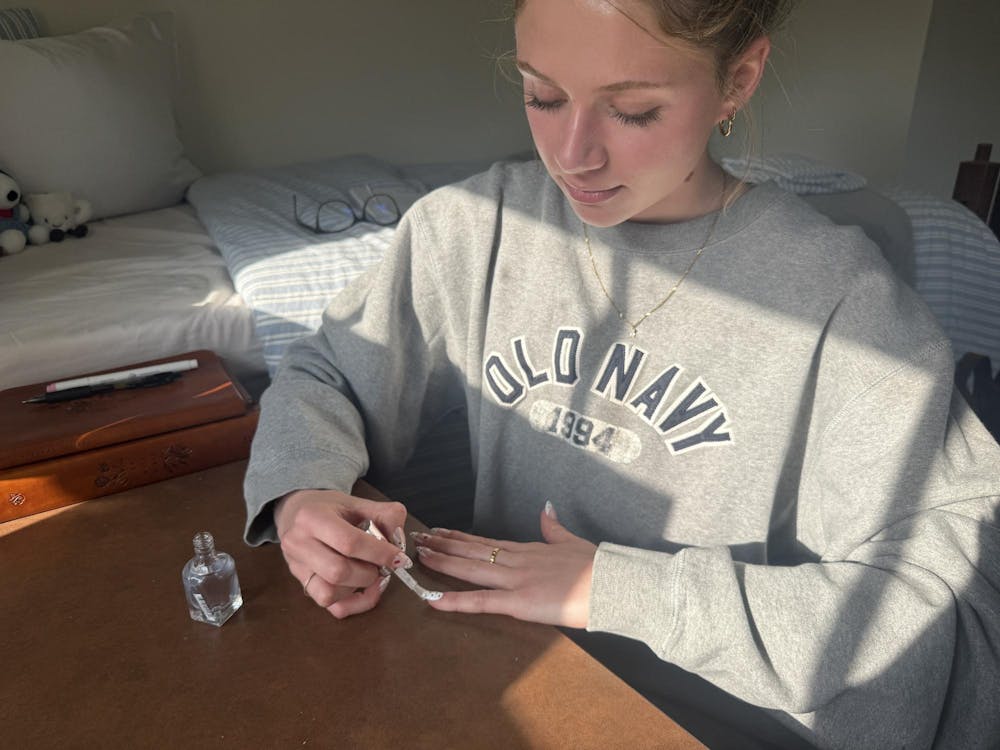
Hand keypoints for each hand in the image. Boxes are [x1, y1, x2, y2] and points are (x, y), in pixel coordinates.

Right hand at [274, 488, 409, 618]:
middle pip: (338, 572)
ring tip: (368, 572)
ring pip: (330, 593)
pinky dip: (354, 602)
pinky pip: (331, 606)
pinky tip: (363, 588)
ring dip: (359, 587)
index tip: (399, 557)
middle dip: (369, 573)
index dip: (379, 553)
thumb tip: (398, 541)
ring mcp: (297, 568)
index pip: (349, 542)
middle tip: (381, 565)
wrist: (296, 514)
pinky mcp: (303, 585)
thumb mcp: (357, 502)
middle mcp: (298, 544)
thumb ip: (384, 515)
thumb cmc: (330, 509)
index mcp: (311, 517)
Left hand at [413, 503, 596, 627]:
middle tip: (417, 539)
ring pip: (471, 569)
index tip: (440, 531)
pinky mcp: (519, 602)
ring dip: (443, 562)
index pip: (486, 542)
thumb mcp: (572, 542)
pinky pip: (481, 602)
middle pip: (472, 551)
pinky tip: (434, 600)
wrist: (613, 583)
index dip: (461, 537)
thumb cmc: (598, 567)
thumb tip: (546, 509)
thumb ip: (554, 528)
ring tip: (420, 556)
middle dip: (443, 545)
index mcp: (528, 550)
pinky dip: (456, 601)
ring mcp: (515, 580)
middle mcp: (516, 561)